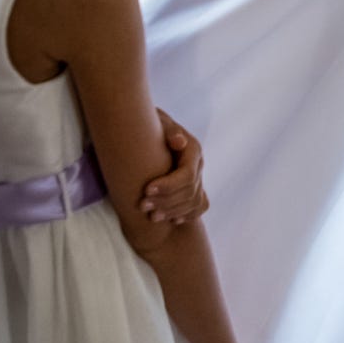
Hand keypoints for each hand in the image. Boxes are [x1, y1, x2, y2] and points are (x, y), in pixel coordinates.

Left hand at [142, 111, 209, 225]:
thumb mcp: (159, 122)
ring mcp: (199, 177)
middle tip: (142, 206)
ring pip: (194, 201)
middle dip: (166, 201)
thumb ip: (169, 130)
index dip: (169, 186)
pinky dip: (189, 214)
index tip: (146, 190)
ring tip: (152, 216)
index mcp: (192, 150)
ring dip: (174, 211)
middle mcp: (198, 165)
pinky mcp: (195, 188)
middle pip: (190, 192)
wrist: (148, 129)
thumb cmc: (150, 126)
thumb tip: (178, 141)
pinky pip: (200, 205)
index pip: (187, 175)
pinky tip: (173, 220)